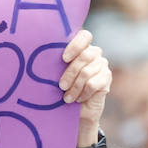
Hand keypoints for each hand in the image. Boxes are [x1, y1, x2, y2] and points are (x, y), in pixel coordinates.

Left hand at [59, 29, 111, 147]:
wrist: (77, 111)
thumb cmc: (64, 89)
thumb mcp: (58, 75)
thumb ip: (56, 63)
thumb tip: (41, 57)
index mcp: (82, 47)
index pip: (85, 36)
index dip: (75, 45)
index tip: (64, 58)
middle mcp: (94, 54)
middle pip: (85, 56)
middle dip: (70, 73)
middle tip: (61, 86)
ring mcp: (102, 65)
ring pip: (87, 72)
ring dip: (75, 87)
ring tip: (67, 98)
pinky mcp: (106, 79)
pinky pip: (93, 84)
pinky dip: (83, 93)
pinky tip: (78, 99)